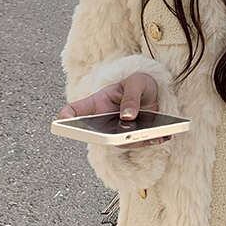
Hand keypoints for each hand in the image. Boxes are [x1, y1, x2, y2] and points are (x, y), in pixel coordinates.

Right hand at [56, 72, 171, 147]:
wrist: (152, 91)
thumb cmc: (137, 84)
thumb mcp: (136, 83)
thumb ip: (131, 97)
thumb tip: (127, 117)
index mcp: (98, 103)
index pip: (76, 110)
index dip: (67, 116)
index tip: (61, 118)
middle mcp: (104, 121)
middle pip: (99, 134)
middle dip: (108, 137)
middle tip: (118, 135)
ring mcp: (117, 131)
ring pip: (121, 141)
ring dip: (136, 140)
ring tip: (153, 135)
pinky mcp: (133, 137)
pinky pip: (139, 143)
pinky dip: (152, 140)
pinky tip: (164, 136)